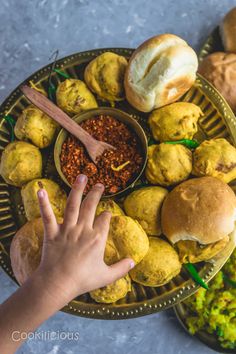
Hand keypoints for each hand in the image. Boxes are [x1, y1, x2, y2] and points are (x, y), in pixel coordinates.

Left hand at [35, 174, 133, 306]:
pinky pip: (47, 215)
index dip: (107, 215)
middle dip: (96, 193)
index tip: (107, 214)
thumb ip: (121, 268)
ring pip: (73, 204)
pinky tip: (40, 190)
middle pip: (91, 206)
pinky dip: (43, 203)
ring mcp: (66, 229)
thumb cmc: (82, 281)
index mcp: (97, 238)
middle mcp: (83, 229)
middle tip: (99, 185)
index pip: (105, 219)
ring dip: (77, 189)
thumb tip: (134, 262)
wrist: (58, 284)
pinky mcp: (51, 232)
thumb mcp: (106, 276)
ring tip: (81, 176)